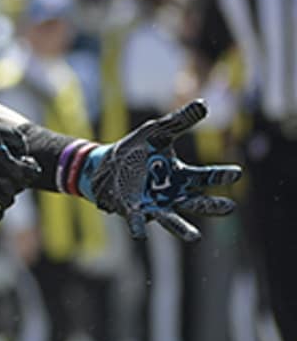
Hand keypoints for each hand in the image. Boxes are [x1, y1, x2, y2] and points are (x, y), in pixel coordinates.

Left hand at [81, 100, 240, 240]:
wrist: (104, 164)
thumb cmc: (135, 150)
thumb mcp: (156, 132)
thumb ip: (178, 122)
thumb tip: (203, 104)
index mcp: (180, 175)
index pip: (205, 177)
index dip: (220, 175)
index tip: (236, 173)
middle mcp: (171, 194)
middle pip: (195, 202)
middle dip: (212, 206)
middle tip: (229, 207)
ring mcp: (153, 204)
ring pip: (171, 219)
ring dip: (182, 228)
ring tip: (194, 237)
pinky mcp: (132, 209)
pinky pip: (138, 221)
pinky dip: (139, 226)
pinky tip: (140, 233)